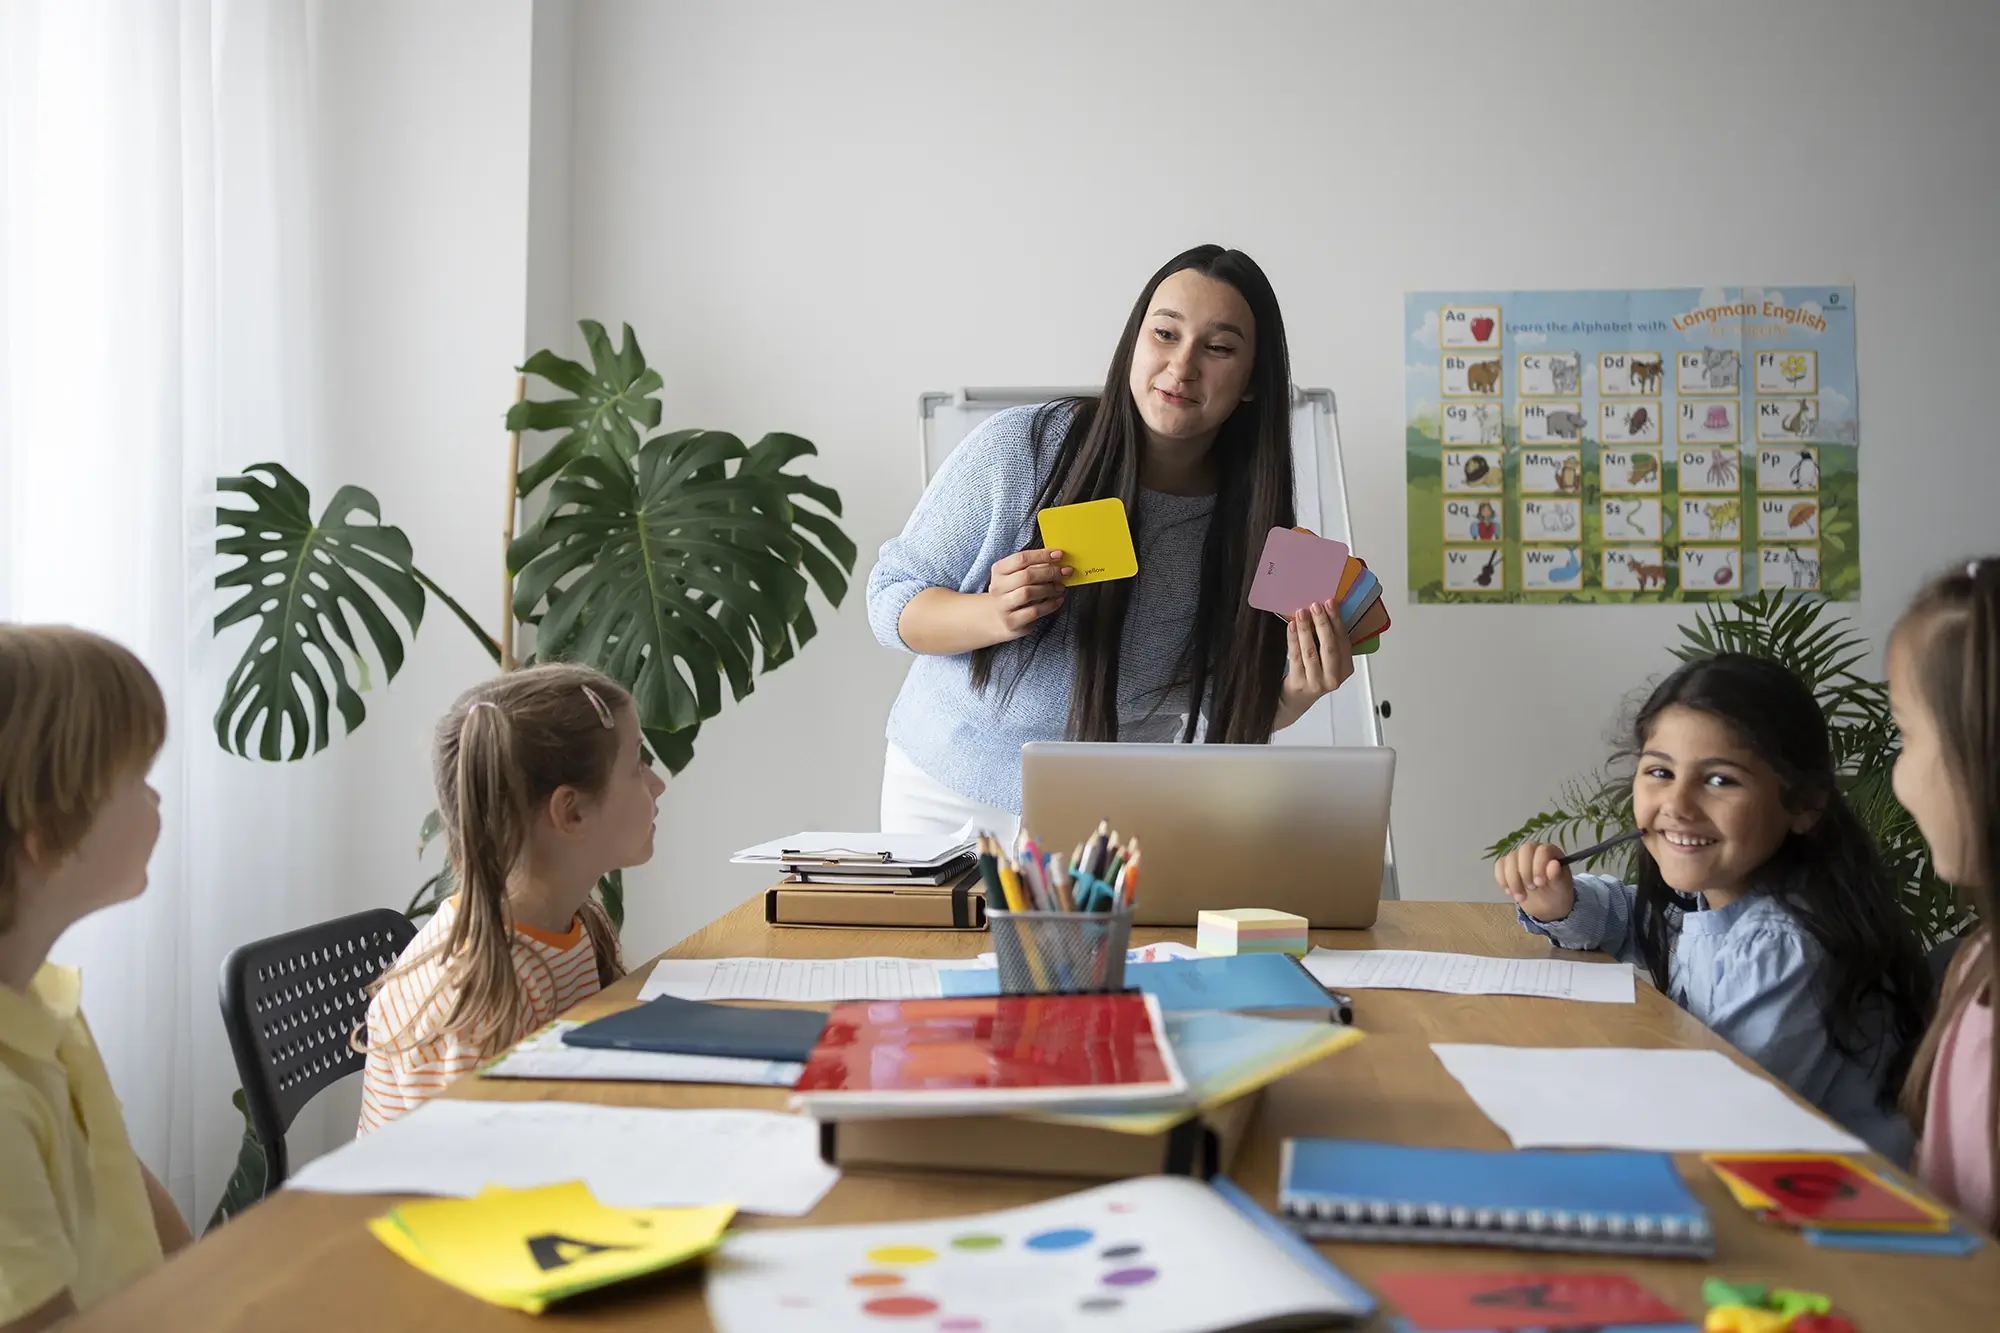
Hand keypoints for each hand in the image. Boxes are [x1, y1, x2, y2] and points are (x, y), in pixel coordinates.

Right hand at [985, 548, 1072, 641]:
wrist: (1000, 619)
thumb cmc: (1014, 593)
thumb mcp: (1018, 576)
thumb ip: (1035, 567)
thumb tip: (1057, 560)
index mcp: (999, 570)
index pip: (1021, 558)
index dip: (1041, 555)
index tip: (1059, 555)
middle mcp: (998, 587)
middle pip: (1026, 575)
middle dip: (1050, 572)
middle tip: (1065, 572)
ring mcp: (1003, 605)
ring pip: (1028, 593)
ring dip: (1049, 589)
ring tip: (1061, 587)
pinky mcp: (1012, 621)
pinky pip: (1034, 611)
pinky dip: (1049, 605)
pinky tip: (1058, 600)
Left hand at [1279, 600, 1354, 715]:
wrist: (1297, 699)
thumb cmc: (1314, 673)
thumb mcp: (1328, 660)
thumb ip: (1330, 641)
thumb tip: (1324, 610)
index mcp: (1346, 668)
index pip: (1343, 641)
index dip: (1337, 621)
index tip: (1331, 603)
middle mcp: (1333, 677)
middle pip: (1329, 647)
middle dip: (1323, 624)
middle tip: (1316, 605)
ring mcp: (1316, 682)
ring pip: (1311, 651)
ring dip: (1306, 629)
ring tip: (1301, 612)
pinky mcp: (1299, 683)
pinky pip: (1296, 657)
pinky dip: (1293, 639)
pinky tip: (1292, 626)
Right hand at [1495, 841, 1574, 921]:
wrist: (1546, 905)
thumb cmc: (1557, 893)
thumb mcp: (1561, 887)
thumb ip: (1557, 875)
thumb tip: (1554, 865)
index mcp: (1550, 852)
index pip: (1541, 850)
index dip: (1539, 865)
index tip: (1540, 883)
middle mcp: (1534, 850)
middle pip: (1523, 851)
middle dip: (1525, 872)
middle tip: (1532, 888)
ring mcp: (1519, 857)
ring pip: (1509, 859)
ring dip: (1513, 880)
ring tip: (1521, 897)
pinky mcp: (1507, 865)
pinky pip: (1499, 866)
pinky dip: (1502, 880)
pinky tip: (1510, 892)